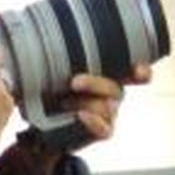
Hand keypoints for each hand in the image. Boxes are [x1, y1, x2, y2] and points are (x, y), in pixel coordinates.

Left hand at [12, 64, 151, 174]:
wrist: (42, 129)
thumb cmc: (50, 95)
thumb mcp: (52, 76)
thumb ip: (55, 64)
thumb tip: (34, 42)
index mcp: (105, 75)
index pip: (131, 71)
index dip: (140, 70)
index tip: (138, 69)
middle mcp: (111, 94)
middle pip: (116, 88)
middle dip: (95, 84)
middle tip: (73, 83)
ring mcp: (109, 114)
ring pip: (108, 107)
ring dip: (85, 104)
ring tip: (63, 104)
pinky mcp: (103, 131)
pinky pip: (105, 128)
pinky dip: (92, 122)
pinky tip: (80, 116)